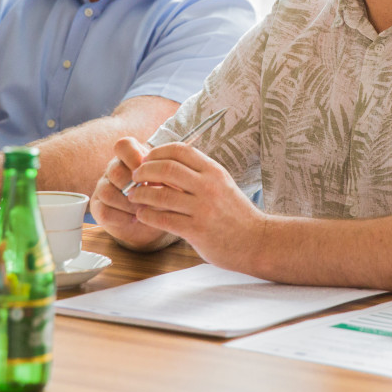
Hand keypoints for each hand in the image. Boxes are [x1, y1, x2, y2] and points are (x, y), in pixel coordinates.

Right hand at [90, 138, 173, 250]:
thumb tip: (165, 180)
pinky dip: (121, 217)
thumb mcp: (168, 180)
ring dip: (129, 204)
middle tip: (151, 197)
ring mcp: (103, 187)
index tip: (149, 171)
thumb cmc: (163, 192)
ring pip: (106, 192)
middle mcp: (113, 169)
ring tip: (144, 210)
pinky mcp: (99, 208)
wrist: (154, 216)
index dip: (134, 157)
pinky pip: (104, 212)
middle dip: (135, 187)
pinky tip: (135, 218)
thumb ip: (166, 176)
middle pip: (115, 171)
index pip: (123, 146)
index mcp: (130, 155)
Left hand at [122, 141, 266, 270]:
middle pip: (166, 168)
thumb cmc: (235, 213)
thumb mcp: (221, 184)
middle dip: (144, 170)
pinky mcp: (197, 231)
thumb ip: (198, 174)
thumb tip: (165, 163)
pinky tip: (142, 215)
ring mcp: (203, 209)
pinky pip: (163, 219)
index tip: (146, 159)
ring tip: (133, 196)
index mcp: (214, 171)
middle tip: (134, 176)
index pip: (179, 150)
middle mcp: (209, 186)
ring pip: (160, 195)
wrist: (257, 241)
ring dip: (141, 194)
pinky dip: (147, 215)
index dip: (157, 152)